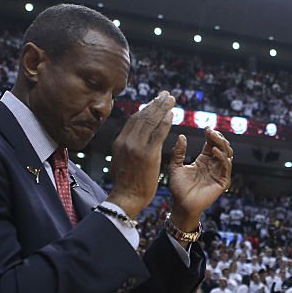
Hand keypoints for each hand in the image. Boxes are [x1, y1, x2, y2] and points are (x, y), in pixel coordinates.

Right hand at [106, 91, 176, 215]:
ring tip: (171, 99)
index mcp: (120, 141)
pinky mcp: (148, 154)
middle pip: (142, 116)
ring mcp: (136, 147)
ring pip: (150, 121)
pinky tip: (172, 114)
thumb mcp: (123, 160)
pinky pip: (158, 133)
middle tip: (166, 94)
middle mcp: (126, 141)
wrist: (127, 198)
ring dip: (162, 108)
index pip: (134, 119)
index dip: (146, 108)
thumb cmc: (127, 183)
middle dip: (155, 103)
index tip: (156, 101)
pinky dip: (165, 122)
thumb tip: (134, 137)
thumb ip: (128, 146)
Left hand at [167, 128, 232, 230]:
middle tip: (211, 131)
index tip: (206, 127)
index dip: (211, 135)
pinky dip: (222, 157)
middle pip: (222, 147)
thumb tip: (181, 136)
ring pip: (227, 155)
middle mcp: (213, 166)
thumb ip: (178, 152)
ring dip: (222, 145)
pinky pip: (226, 167)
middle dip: (218, 138)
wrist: (181, 205)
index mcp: (204, 161)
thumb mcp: (175, 167)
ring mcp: (219, 174)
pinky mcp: (222, 182)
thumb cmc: (178, 189)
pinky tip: (214, 151)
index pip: (212, 144)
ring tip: (213, 137)